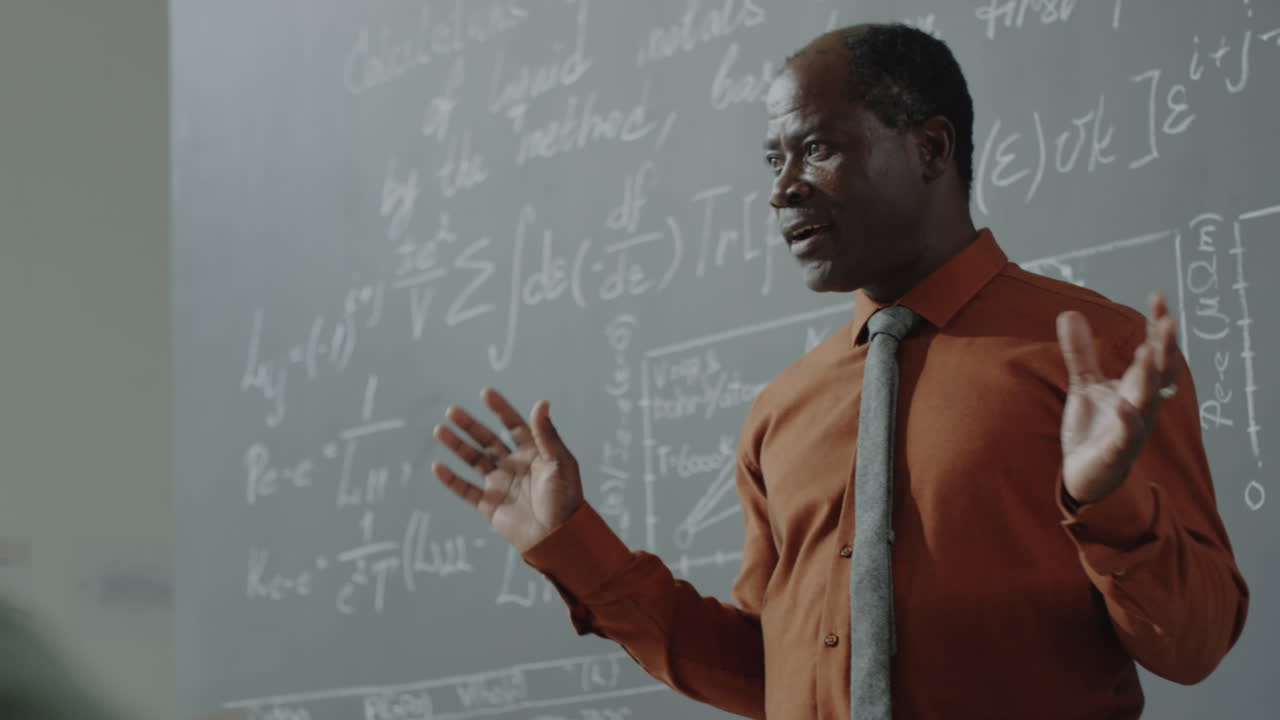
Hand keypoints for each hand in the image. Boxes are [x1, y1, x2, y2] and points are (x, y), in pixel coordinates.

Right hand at [432, 388, 583, 551]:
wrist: (559, 538)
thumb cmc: (566, 499)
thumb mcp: (559, 463)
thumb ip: (547, 435)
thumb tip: (541, 402)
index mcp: (534, 453)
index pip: (514, 425)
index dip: (501, 409)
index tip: (486, 393)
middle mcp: (515, 465)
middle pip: (488, 440)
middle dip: (470, 425)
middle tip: (453, 410)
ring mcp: (501, 484)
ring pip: (474, 460)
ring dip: (457, 446)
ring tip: (439, 430)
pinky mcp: (490, 505)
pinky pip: (466, 490)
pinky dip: (452, 479)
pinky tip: (438, 466)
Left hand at [1056, 291, 1179, 504]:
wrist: (1087, 472)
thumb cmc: (1095, 427)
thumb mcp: (1084, 384)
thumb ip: (1080, 352)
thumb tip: (1069, 312)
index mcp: (1137, 386)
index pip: (1155, 351)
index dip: (1158, 325)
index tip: (1158, 296)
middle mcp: (1143, 404)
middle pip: (1161, 372)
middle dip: (1166, 346)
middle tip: (1169, 320)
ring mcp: (1134, 428)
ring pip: (1147, 400)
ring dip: (1149, 376)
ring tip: (1148, 350)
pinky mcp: (1118, 450)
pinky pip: (1127, 434)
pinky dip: (1128, 419)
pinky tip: (1122, 403)